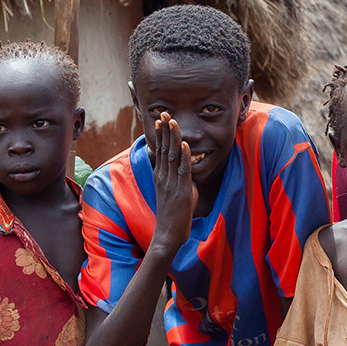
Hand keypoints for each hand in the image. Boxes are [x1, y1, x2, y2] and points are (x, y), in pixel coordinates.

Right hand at [148, 113, 197, 251]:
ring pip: (172, 156)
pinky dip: (184, 156)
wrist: (169, 233)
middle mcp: (164, 176)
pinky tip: (184, 144)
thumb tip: (186, 168)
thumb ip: (179, 178)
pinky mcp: (182, 191)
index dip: (161, 134)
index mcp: (161, 176)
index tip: (160, 119)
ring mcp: (172, 183)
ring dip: (173, 138)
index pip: (160, 150)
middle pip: (164, 148)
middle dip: (165, 129)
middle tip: (163, 112)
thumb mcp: (175, 191)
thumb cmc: (175, 213)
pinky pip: (183, 170)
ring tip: (173, 121)